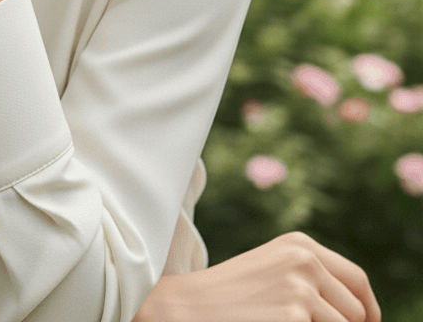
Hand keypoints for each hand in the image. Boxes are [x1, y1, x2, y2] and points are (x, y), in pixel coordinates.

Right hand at [138, 231, 380, 321]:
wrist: (190, 306)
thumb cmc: (233, 296)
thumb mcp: (275, 272)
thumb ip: (314, 279)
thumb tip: (365, 313)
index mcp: (300, 245)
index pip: (357, 281)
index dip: (367, 311)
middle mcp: (305, 260)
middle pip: (357, 312)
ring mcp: (301, 288)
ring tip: (280, 321)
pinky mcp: (295, 317)